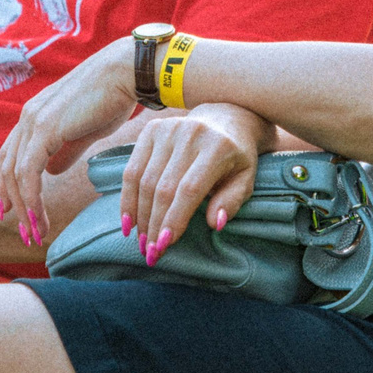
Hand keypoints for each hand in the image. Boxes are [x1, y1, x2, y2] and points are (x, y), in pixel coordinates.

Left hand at [0, 36, 139, 242]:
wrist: (126, 73)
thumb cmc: (113, 98)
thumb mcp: (85, 130)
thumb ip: (66, 150)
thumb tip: (52, 171)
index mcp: (36, 115)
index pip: (12, 155)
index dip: (9, 185)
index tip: (13, 212)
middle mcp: (28, 116)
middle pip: (8, 168)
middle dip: (14, 203)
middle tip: (26, 232)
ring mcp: (34, 121)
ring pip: (15, 174)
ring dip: (24, 208)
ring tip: (35, 232)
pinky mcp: (45, 129)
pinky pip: (29, 172)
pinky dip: (32, 199)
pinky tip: (40, 217)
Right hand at [119, 105, 265, 258]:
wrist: (226, 118)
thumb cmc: (237, 158)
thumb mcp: (246, 179)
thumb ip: (232, 201)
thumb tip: (215, 223)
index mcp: (217, 146)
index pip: (189, 188)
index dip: (174, 219)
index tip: (164, 246)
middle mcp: (190, 134)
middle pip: (163, 187)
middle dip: (154, 224)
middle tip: (151, 253)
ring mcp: (168, 129)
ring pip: (144, 180)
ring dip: (139, 216)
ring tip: (142, 242)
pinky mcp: (151, 130)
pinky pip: (131, 169)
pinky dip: (127, 198)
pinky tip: (128, 222)